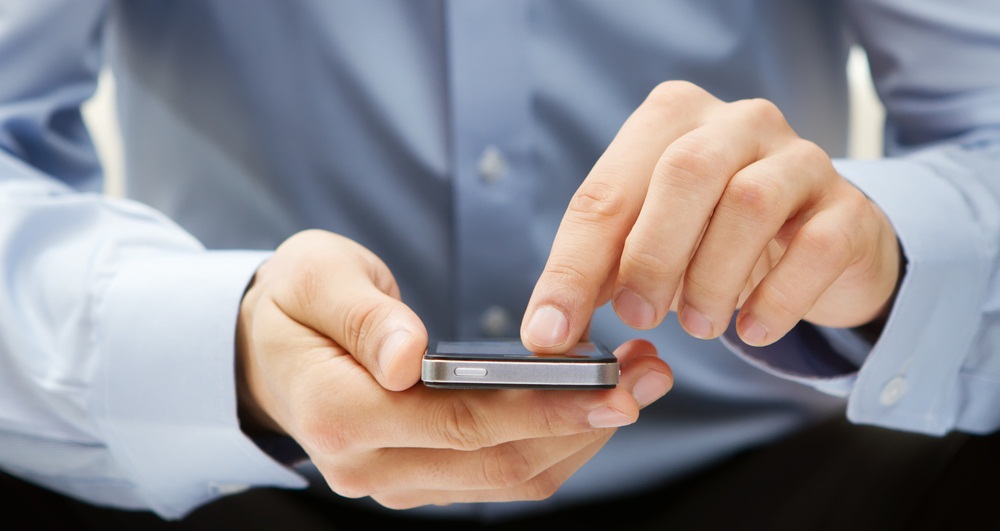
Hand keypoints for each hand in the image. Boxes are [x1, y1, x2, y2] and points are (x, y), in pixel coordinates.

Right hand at [237, 230, 672, 507]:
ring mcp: (396, 482)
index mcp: (339, 414)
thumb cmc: (294, 302)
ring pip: (509, 479)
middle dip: (583, 423)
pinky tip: (592, 402)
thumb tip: (409, 357)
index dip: (540, 409)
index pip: (457, 425)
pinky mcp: (420, 479)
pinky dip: (553, 441)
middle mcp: (368, 467)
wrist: (267, 349)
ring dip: (581, 436)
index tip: (608, 386)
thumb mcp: (315, 278)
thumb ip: (362, 316)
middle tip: (650, 375)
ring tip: (638, 381)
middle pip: (497, 462)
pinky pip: (499, 475)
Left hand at [521, 81, 901, 349]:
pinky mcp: (848, 206)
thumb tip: (549, 333)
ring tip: (699, 326)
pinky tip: (753, 329)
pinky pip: (815, 247)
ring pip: (750, 202)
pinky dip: (776, 299)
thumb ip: (601, 276)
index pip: (607, 191)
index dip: (573, 267)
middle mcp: (736, 122)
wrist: (817, 246)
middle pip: (685, 173)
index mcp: (670, 121)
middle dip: (650, 257)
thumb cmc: (714, 240)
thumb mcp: (649, 247)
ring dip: (712, 279)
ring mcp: (800, 158)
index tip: (550, 331)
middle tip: (638, 317)